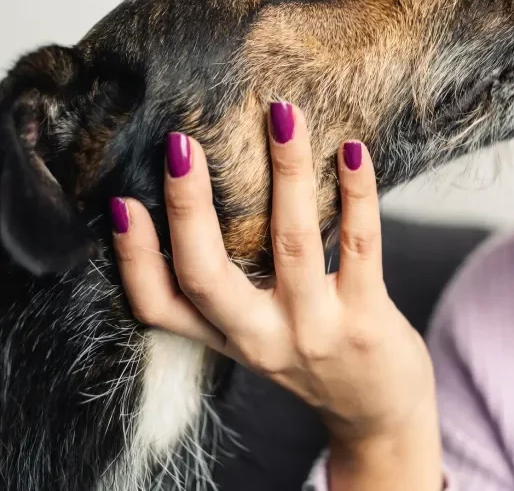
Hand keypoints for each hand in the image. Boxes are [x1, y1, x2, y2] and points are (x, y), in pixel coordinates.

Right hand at [111, 103, 441, 488]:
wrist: (380, 411)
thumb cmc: (317, 354)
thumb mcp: (258, 333)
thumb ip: (231, 287)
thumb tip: (203, 202)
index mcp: (227, 338)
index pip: (158, 307)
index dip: (132, 257)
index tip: (120, 201)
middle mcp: (262, 339)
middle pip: (206, 277)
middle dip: (189, 207)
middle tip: (181, 143)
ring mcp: (314, 330)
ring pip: (289, 243)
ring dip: (286, 172)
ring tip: (282, 115)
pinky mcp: (366, 321)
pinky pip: (358, 246)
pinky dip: (356, 195)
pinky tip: (352, 151)